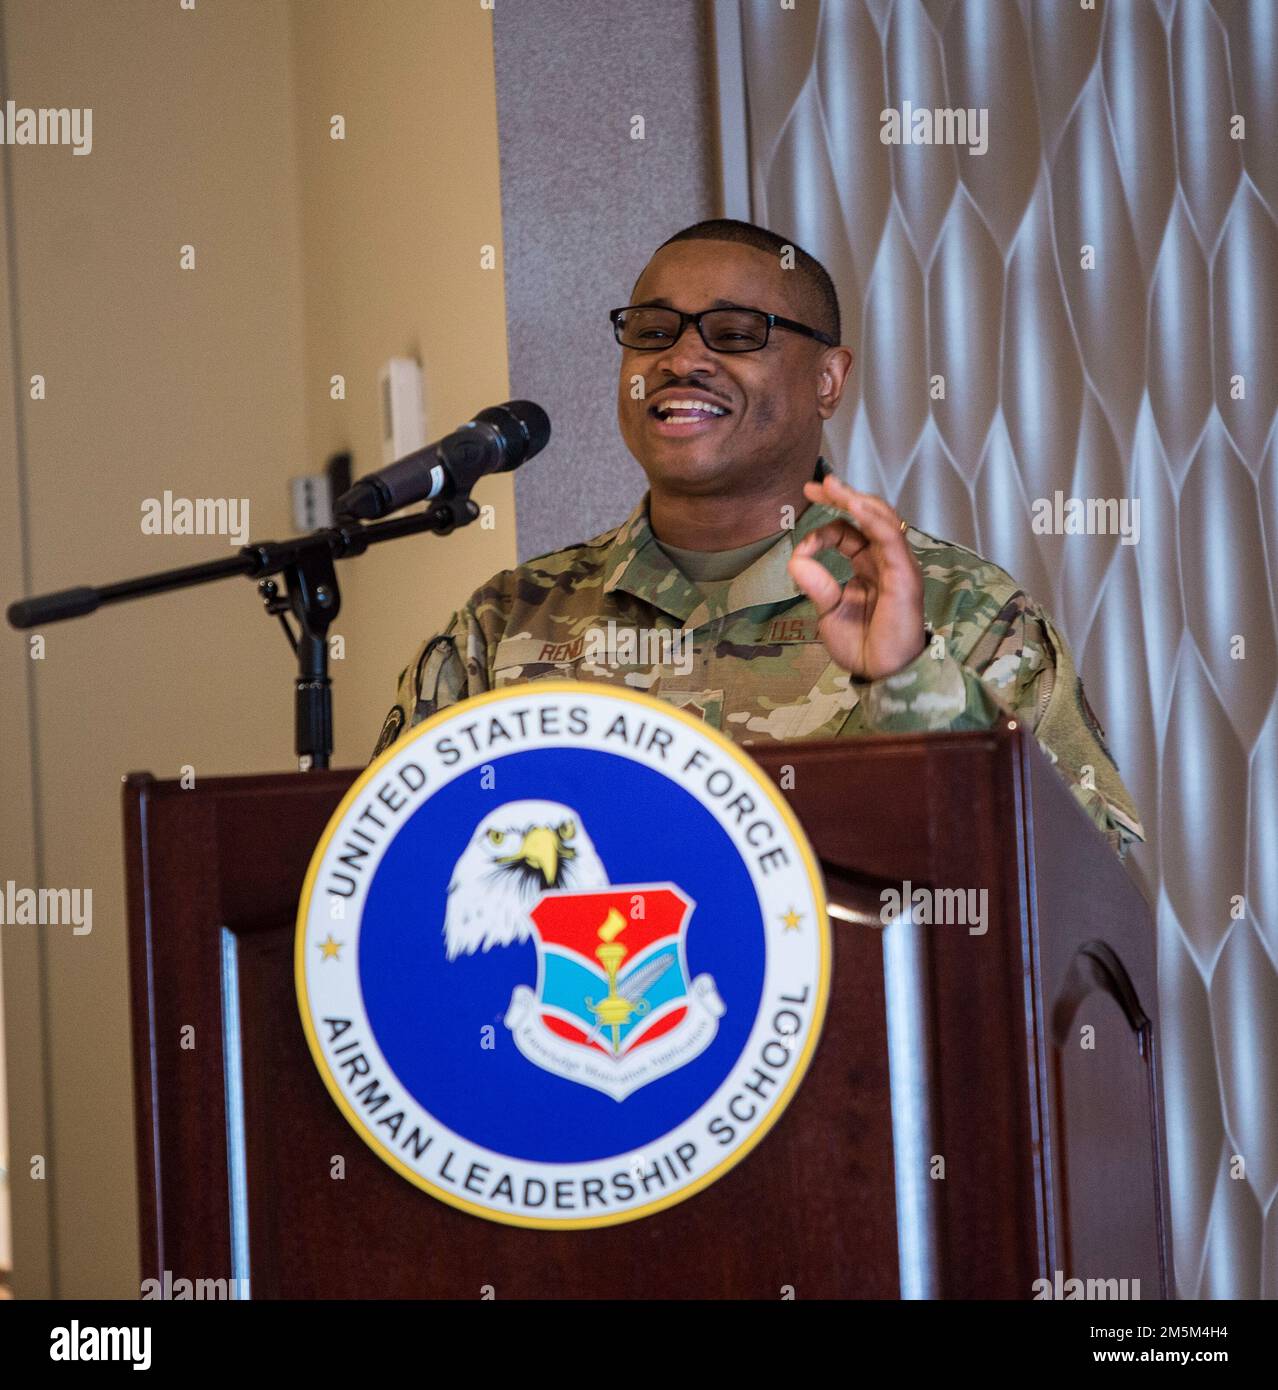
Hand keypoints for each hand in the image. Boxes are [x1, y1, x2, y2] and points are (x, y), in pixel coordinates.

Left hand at [786, 475, 925, 680]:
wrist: (884, 675)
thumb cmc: (863, 647)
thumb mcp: (829, 612)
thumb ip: (816, 584)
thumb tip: (795, 559)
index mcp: (868, 567)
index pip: (848, 532)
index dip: (823, 529)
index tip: (801, 547)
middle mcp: (885, 561)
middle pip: (867, 516)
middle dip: (841, 496)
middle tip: (815, 485)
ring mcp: (897, 566)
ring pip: (881, 520)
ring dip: (856, 500)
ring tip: (833, 486)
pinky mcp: (905, 575)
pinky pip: (891, 540)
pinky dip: (873, 521)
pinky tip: (854, 507)